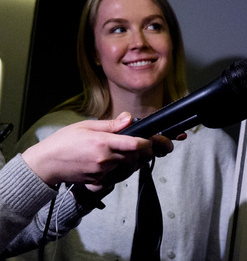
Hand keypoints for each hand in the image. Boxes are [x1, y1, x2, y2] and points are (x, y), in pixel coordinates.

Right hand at [22, 113, 155, 186]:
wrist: (46, 164)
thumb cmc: (63, 142)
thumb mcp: (86, 126)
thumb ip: (110, 125)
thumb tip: (128, 118)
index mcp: (103, 142)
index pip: (135, 144)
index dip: (146, 143)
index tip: (149, 141)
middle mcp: (104, 158)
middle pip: (134, 157)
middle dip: (140, 152)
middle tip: (138, 147)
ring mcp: (101, 171)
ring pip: (127, 168)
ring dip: (131, 162)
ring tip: (126, 154)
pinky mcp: (97, 180)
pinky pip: (116, 176)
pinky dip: (119, 170)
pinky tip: (114, 163)